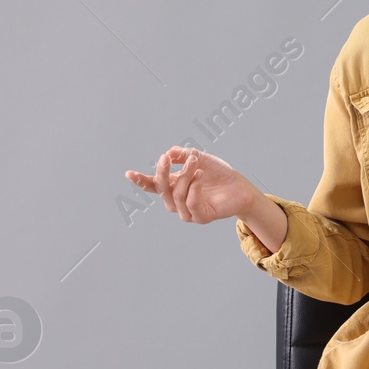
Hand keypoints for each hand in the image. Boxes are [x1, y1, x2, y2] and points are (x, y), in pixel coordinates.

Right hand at [124, 147, 252, 223]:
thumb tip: (170, 152)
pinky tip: (200, 175)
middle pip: (161, 190)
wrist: (240, 187)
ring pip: (176, 195)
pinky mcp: (200, 217)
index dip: (141, 180)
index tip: (128, 173)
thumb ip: (184, 155)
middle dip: (162, 173)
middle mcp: (177, 201)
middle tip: (166, 158)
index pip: (153, 186)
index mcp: (173, 187)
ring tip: (194, 163)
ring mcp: (187, 211)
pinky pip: (191, 203)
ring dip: (184, 177)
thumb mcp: (200, 158)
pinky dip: (194, 188)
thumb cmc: (218, 173)